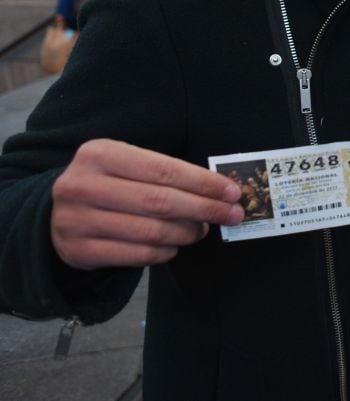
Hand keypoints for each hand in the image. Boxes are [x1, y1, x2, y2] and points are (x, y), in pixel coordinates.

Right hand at [51, 139, 243, 269]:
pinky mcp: (77, 250)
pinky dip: (165, 253)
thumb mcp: (128, 165)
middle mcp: (83, 185)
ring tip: (202, 230)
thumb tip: (221, 191)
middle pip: (160, 202)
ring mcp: (75, 220)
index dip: (204, 183)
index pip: (164, 170)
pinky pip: (137, 255)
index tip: (233, 192)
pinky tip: (175, 247)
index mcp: (100, 154)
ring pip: (151, 231)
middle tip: (232, 215)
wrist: (58, 211)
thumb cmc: (109, 184)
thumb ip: (167, 173)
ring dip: (187, 233)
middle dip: (205, 209)